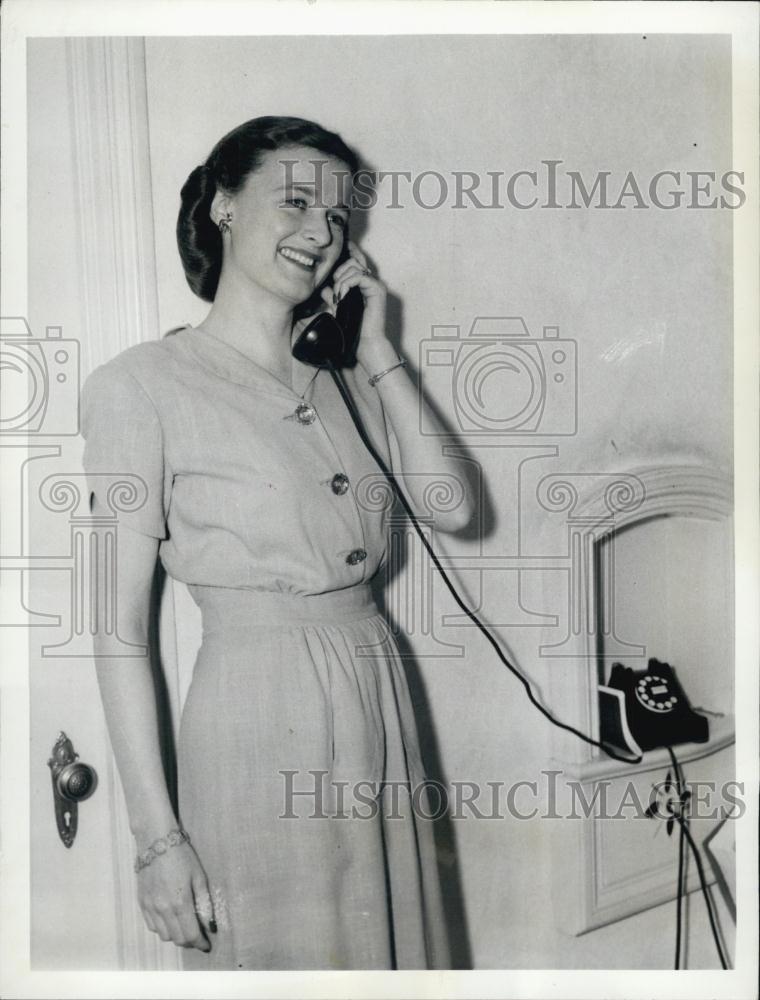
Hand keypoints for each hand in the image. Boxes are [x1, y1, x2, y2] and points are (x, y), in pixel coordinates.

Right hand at [136, 841, 214, 952]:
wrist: (156, 841)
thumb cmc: (182, 855)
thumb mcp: (199, 876)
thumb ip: (205, 902)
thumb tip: (210, 924)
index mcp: (180, 902)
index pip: (191, 934)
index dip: (200, 943)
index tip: (207, 945)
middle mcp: (163, 909)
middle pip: (177, 938)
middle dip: (190, 941)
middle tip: (198, 936)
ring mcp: (150, 907)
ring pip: (163, 935)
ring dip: (175, 936)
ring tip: (184, 927)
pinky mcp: (141, 903)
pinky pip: (151, 926)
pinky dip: (161, 928)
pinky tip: (169, 920)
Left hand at [319, 241, 390, 366]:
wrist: (365, 344)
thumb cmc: (353, 329)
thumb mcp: (338, 309)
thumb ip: (332, 296)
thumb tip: (323, 287)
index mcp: (363, 284)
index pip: (355, 260)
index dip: (347, 252)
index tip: (334, 253)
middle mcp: (370, 282)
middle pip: (353, 260)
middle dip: (338, 272)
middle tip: (335, 291)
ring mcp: (375, 285)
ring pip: (354, 267)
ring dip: (341, 281)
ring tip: (338, 297)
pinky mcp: (377, 289)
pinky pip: (359, 276)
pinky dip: (347, 284)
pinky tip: (342, 296)